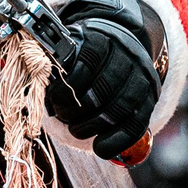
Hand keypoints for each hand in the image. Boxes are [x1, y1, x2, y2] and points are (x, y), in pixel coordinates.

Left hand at [43, 0, 165, 158]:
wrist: (121, 48)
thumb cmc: (84, 56)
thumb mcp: (69, 50)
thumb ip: (55, 64)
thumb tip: (37, 82)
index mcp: (103, 39)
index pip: (89, 58)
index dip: (70, 83)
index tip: (55, 99)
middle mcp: (127, 56)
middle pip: (105, 86)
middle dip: (79, 109)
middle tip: (64, 118)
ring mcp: (142, 78)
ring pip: (121, 106)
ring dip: (93, 125)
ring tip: (77, 130)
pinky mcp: (150, 99)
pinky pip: (136, 125)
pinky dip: (116, 141)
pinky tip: (101, 148)